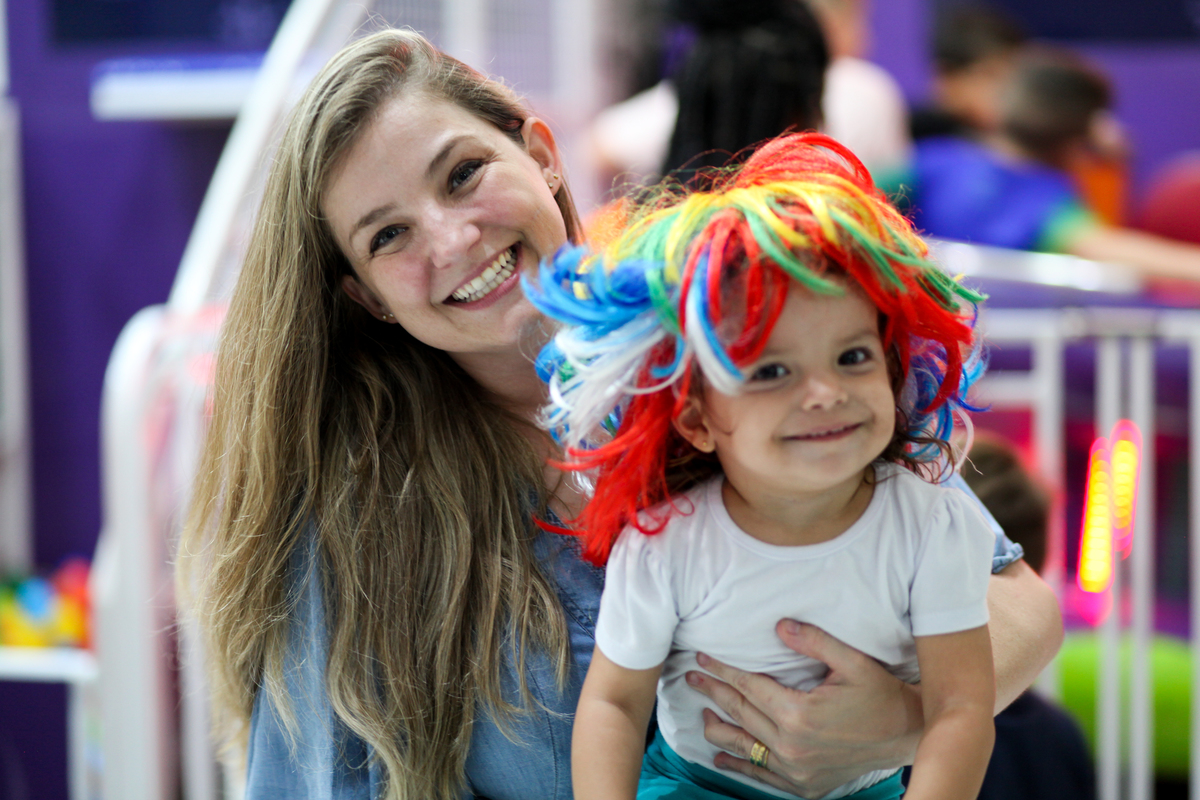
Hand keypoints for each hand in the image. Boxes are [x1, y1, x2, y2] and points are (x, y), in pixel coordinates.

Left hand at [685, 620, 923, 796]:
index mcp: (799, 713)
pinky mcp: (803, 785)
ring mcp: (797, 769)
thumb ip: (814, 642)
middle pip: (741, 714)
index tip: (701, 659)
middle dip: (714, 693)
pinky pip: (762, 776)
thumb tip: (779, 626)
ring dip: (718, 729)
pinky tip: (721, 757)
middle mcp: (793, 745)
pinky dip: (739, 765)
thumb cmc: (880, 695)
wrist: (905, 735)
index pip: (748, 686)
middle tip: (692, 678)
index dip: (722, 670)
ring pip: (745, 747)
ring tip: (701, 714)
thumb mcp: (852, 662)